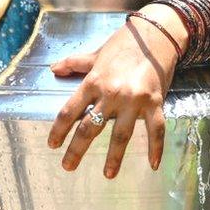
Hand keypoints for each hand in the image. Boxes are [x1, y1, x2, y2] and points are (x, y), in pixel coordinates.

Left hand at [47, 4, 184, 177]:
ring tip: (107, 174)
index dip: (59, 129)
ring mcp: (134, 100)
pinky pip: (156, 130)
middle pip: (90, 128)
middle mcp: (111, 93)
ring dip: (114, 157)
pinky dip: (156, 148)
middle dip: (77, 150)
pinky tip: (153, 165)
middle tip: (68, 166)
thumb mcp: (96, 53)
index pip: (69, 110)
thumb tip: (54, 69)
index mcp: (94, 81)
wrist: (156, 35)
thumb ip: (75, 63)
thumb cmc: (124, 44)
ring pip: (121, 135)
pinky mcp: (155, 102)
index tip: (52, 144)